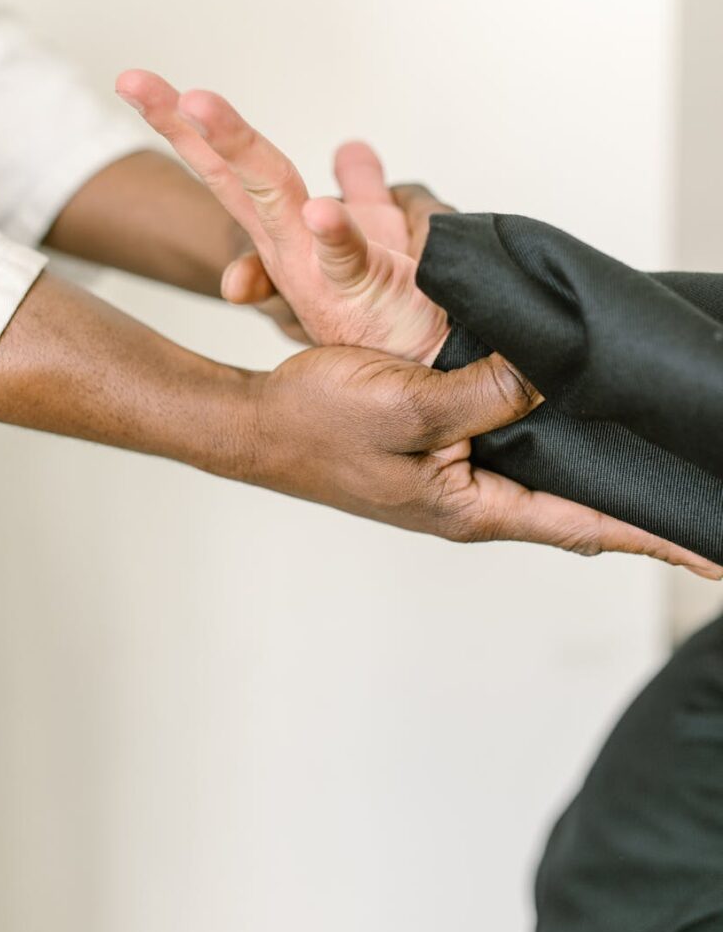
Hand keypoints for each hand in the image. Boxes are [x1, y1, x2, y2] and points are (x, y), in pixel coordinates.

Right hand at [116, 71, 448, 362]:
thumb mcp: (377, 235)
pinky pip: (345, 257)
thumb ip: (362, 190)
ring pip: (271, 198)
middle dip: (180, 126)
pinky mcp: (361, 291)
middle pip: (229, 174)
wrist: (435, 359)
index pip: (232, 166)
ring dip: (236, 147)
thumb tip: (350, 151)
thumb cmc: (403, 306)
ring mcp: (317, 269)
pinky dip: (332, 233)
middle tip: (132, 81)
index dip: (184, 125)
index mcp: (288, 230)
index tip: (133, 82)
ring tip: (199, 103)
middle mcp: (289, 248)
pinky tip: (320, 210)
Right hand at [249, 343, 721, 577]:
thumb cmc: (317, 424)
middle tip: (696, 506)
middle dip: (637, 513)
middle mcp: (470, 500)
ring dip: (597, 478)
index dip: (653, 540)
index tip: (711, 557)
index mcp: (470, 505)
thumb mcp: (410, 403)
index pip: (584, 526)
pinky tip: (570, 422)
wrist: (254, 424)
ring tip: (651, 473)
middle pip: (573, 510)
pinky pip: (510, 447)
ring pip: (545, 478)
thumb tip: (555, 375)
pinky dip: (551, 441)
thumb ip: (489, 392)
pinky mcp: (436, 452)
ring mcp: (452, 479)